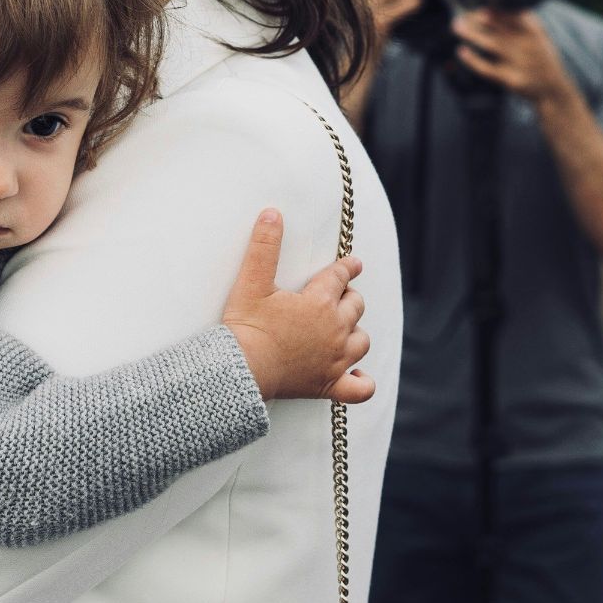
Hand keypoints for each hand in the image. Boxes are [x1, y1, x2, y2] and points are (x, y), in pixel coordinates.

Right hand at [221, 209, 374, 403]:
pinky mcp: (328, 385)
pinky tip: (357, 374)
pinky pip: (360, 388)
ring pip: (361, 341)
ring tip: (344, 328)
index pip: (340, 277)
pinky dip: (362, 381)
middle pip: (355, 307)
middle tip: (339, 295)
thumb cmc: (245, 326)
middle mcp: (335, 330)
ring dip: (355, 332)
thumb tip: (273, 213)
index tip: (354, 263)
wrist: (240, 370)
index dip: (347, 267)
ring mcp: (335, 360)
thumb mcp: (251, 281)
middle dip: (349, 298)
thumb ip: (264, 246)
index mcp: (319, 302)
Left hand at [450, 9, 571, 104]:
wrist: (553, 90)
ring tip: (456, 25)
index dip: (492, 10)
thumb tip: (496, 4)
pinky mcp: (511, 80)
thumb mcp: (540, 36)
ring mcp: (519, 63)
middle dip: (477, 19)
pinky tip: (461, 50)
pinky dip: (474, 60)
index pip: (510, 15)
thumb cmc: (541, 58)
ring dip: (472, 34)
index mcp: (534, 31)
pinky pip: (488, 69)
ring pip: (491, 44)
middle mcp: (527, 45)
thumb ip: (523, 21)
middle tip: (460, 13)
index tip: (476, 7)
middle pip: (498, 28)